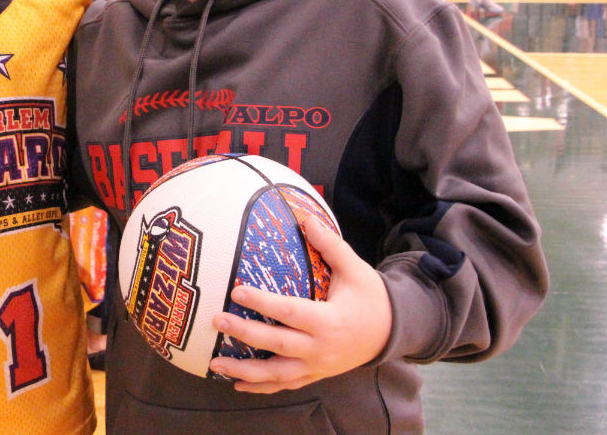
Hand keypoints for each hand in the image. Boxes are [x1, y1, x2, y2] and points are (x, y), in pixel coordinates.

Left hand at [208, 218, 391, 392]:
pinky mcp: (314, 375)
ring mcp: (316, 366)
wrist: (391, 333)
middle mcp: (320, 348)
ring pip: (276, 374)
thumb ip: (332, 246)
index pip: (290, 311)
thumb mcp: (356, 270)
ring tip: (216, 362)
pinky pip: (284, 385)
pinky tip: (237, 384)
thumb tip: (307, 220)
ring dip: (244, 370)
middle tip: (217, 319)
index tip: (237, 290)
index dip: (262, 302)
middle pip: (276, 343)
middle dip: (244, 333)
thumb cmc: (370, 298)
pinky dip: (260, 386)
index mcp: (329, 321)